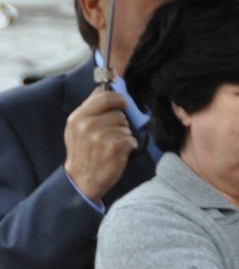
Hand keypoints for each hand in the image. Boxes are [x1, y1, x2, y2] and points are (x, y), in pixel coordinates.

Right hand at [63, 87, 137, 202]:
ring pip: (126, 127)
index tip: (123, 104)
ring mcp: (101, 137)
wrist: (82, 179)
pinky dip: (129, 146)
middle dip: (119, 123)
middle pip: (119, 114)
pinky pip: (131, 139)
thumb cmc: (83, 152)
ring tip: (111, 146)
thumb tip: (101, 88)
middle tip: (110, 135)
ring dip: (124, 136)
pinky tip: (118, 153)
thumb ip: (89, 108)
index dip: (118, 99)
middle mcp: (88, 125)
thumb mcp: (77, 128)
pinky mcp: (115, 148)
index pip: (105, 97)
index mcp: (78, 118)